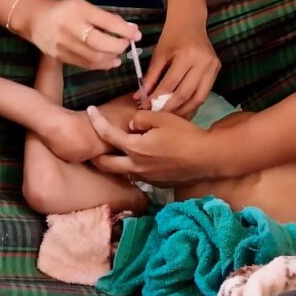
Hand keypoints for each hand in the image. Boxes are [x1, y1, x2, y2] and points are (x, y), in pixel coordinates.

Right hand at [18, 0, 140, 70]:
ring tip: (119, 53)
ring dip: (111, 57)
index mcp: (78, 9)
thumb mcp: (84, 6)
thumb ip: (104, 17)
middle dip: (118, 46)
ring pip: (93, 57)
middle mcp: (70, 27)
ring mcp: (63, 44)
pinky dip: (101, 65)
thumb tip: (128, 29)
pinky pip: (85, 64)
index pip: (106, 21)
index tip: (136, 34)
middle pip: (99, 43)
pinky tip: (110, 61)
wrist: (35, 18)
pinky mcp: (60, 57)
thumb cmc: (65, 10)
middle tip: (127, 44)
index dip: (124, 30)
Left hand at [86, 106, 216, 184]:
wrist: (206, 158)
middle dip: (94, 155)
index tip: (89, 111)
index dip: (96, 122)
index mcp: (134, 148)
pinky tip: (137, 160)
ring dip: (112, 164)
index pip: (107, 135)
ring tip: (111, 153)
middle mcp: (136, 166)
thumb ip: (140, 119)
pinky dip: (130, 168)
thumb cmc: (184, 135)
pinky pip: (137, 176)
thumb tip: (131, 125)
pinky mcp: (157, 184)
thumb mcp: (161, 118)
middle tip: (91, 146)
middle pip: (105, 165)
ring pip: (121, 173)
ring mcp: (146, 178)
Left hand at [136, 21, 219, 118]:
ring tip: (169, 118)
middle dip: (169, 108)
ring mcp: (213, 66)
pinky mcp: (217, 70)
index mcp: (186, 55)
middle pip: (185, 93)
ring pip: (198, 97)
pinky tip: (182, 110)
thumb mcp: (158, 54)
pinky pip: (204, 93)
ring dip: (183, 110)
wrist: (190, 22)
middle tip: (156, 116)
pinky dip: (193, 104)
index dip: (157, 98)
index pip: (170, 83)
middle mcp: (203, 61)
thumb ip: (150, 76)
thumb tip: (139, 97)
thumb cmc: (171, 37)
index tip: (146, 107)